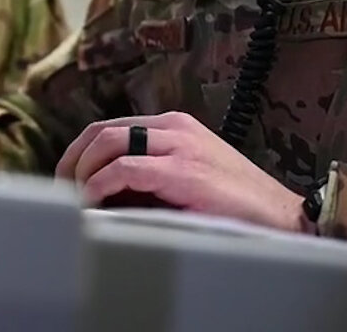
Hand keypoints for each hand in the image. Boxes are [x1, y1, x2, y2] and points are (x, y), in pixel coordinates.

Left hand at [56, 112, 308, 233]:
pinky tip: (93, 201)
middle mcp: (174, 128)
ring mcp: (180, 146)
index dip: (79, 151)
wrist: (287, 221)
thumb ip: (149, 174)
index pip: (110, 127)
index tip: (65, 178)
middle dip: (72, 159)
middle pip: (101, 131)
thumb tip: (101, 191)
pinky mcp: (183, 171)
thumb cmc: (237, 206)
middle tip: (59, 189)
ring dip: (82, 171)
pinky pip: (124, 169)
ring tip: (75, 198)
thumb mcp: (187, 178)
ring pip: (108, 143)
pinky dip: (99, 184)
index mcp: (174, 126)